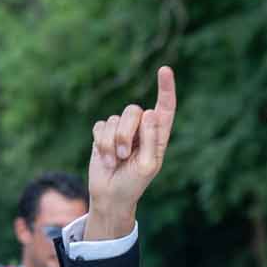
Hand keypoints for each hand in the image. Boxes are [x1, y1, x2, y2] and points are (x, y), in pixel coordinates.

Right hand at [86, 65, 176, 236]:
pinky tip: (105, 159)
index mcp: (158, 136)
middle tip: (124, 155)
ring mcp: (122, 130)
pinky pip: (100, 126)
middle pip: (133, 111)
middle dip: (126, 133)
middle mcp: (141, 129)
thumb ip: (150, 139)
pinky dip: (101, 144)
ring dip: (112, 143)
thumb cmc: (133, 184)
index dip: (165, 89)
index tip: (164, 70)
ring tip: (115, 161)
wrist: (111, 196)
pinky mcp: (104, 133)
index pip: (165, 108)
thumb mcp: (147, 166)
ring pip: (114, 119)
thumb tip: (151, 111)